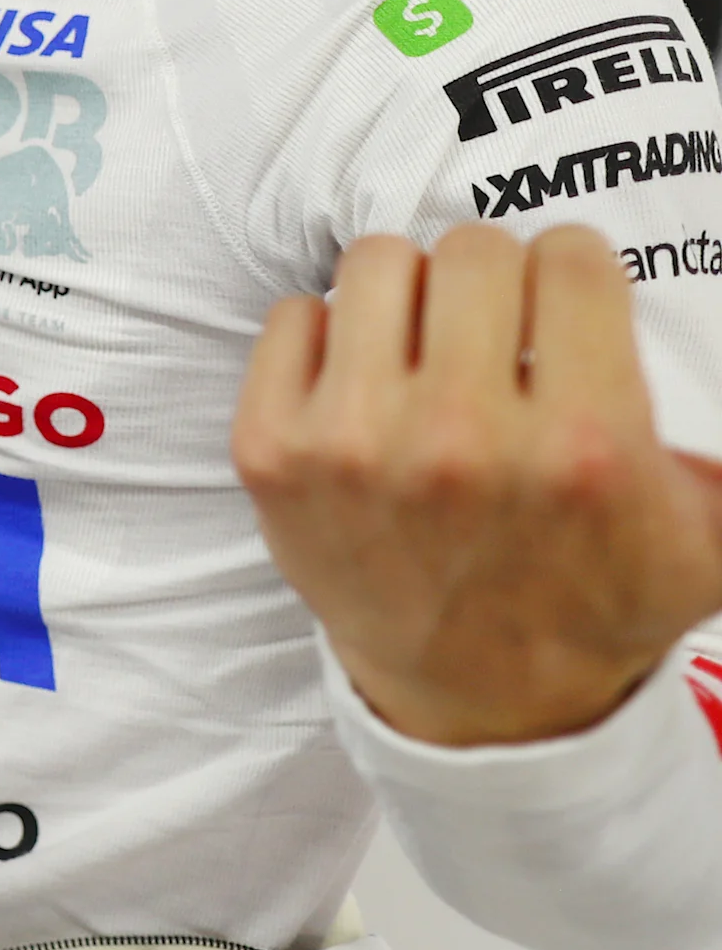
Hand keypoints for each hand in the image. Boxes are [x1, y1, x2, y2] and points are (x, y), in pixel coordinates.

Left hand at [234, 223, 721, 745]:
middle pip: (471, 250)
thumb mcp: (709, 542)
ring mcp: (353, 444)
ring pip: (376, 264)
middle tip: (497, 324)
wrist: (483, 699)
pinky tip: (364, 378)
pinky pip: (291, 316)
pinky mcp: (271, 453)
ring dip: (408, 294)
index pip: (569, 258)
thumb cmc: (596, 602)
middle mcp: (463, 439)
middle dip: (494, 279)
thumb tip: (717, 327)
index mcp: (583, 446)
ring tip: (428, 342)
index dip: (574, 273)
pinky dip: (327, 335)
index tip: (566, 302)